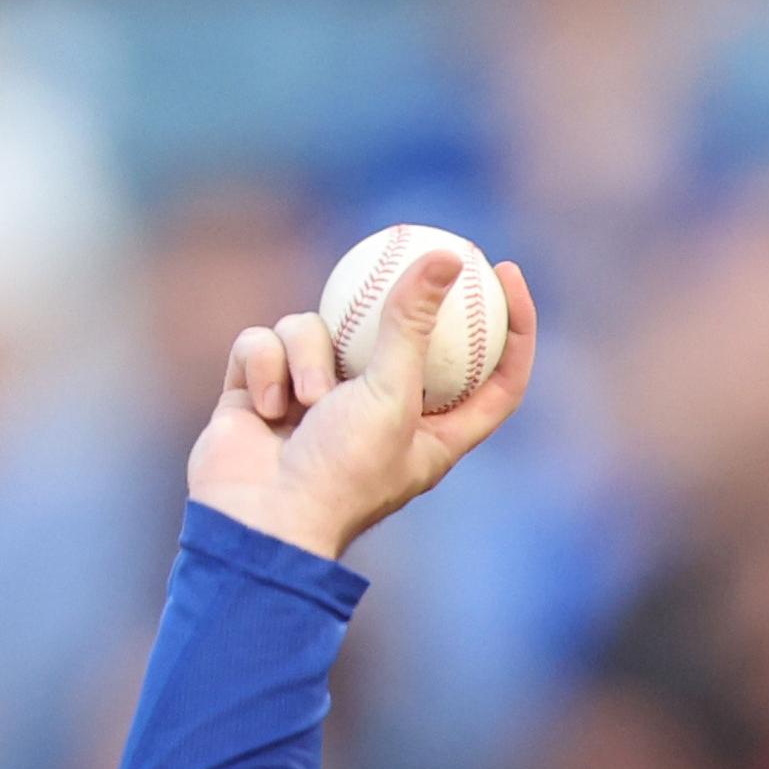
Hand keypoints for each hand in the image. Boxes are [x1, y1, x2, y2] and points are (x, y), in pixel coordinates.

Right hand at [187, 252, 539, 559]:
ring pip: (313, 328)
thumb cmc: (338, 473)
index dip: (511, 327)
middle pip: (397, 337)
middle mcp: (379, 414)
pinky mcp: (262, 392)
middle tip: (422, 247)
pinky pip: (263, 343)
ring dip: (307, 357)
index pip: (494, 376)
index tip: (506, 272)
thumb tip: (446, 258)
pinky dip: (265, 368)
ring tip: (307, 403)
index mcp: (433, 432)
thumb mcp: (388, 395)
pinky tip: (264, 407)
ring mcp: (315, 401)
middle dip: (396, 300)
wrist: (257, 522)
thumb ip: (413, 324)